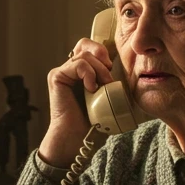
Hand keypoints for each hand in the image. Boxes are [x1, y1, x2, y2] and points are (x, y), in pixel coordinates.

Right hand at [39, 38, 112, 167]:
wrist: (77, 139)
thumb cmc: (93, 123)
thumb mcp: (108, 96)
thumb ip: (110, 80)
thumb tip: (128, 68)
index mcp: (81, 72)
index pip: (91, 48)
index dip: (102, 52)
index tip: (111, 69)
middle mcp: (70, 70)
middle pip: (87, 46)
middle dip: (102, 59)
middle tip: (109, 79)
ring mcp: (62, 72)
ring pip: (84, 54)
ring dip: (99, 70)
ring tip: (103, 87)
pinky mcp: (57, 77)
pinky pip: (77, 64)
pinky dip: (88, 74)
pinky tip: (91, 89)